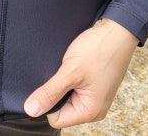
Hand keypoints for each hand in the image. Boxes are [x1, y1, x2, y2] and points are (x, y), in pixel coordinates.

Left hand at [23, 18, 138, 127]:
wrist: (117, 29)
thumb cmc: (99, 49)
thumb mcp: (70, 71)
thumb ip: (50, 92)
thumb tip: (30, 110)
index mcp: (90, 111)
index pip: (55, 118)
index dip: (47, 102)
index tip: (50, 82)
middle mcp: (94, 108)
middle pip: (60, 109)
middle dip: (55, 91)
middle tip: (61, 72)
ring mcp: (94, 96)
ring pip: (66, 96)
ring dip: (62, 82)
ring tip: (67, 67)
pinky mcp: (92, 84)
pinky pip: (73, 87)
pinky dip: (68, 77)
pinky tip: (72, 64)